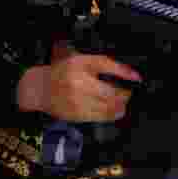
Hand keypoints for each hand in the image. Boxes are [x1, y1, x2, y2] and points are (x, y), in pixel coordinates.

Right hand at [17, 52, 141, 121]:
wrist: (40, 88)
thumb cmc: (63, 72)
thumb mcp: (81, 60)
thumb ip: (105, 64)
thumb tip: (131, 74)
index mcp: (79, 65)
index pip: (107, 67)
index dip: (125, 73)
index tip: (137, 78)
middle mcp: (78, 83)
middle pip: (111, 92)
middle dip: (124, 94)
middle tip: (128, 93)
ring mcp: (77, 101)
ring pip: (108, 107)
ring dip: (120, 106)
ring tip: (122, 102)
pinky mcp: (77, 114)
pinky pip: (101, 117)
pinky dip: (112, 114)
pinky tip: (114, 110)